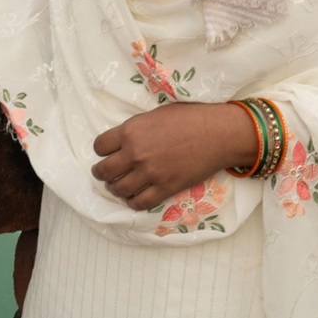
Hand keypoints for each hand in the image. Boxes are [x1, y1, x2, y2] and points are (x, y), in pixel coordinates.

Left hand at [91, 102, 255, 209]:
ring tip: (118, 186)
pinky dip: (132, 202)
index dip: (100, 150)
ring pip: (119, 189)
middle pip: (104, 171)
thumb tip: (123, 140)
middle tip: (104, 173)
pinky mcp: (165, 188)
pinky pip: (140, 203)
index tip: (104, 152)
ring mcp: (150, 173)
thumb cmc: (189, 117)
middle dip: (101, 173)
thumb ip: (136, 129)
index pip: (100, 146)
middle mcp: (136, 153)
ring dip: (115, 189)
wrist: (217, 133)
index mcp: (131, 131)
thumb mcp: (154, 114)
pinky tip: (133, 197)